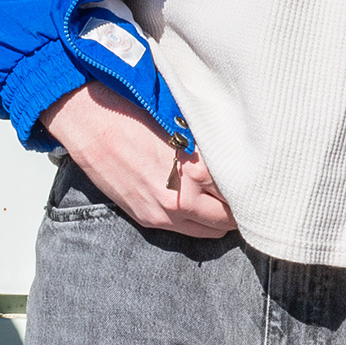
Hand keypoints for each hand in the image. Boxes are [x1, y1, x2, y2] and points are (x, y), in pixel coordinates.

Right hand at [42, 80, 235, 237]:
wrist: (90, 121)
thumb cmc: (134, 112)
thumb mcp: (183, 126)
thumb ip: (209, 148)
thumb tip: (233, 157)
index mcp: (197, 170)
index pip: (239, 193)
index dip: (251, 187)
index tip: (256, 181)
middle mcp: (183, 198)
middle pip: (228, 219)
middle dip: (239, 210)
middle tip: (246, 197)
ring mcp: (163, 213)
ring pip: (210, 231)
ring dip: (220, 220)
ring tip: (225, 205)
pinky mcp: (146, 218)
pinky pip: (184, 232)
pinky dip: (197, 223)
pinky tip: (200, 207)